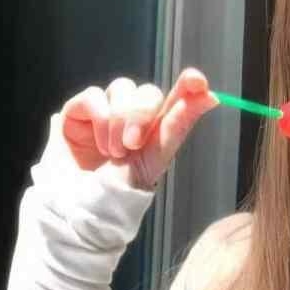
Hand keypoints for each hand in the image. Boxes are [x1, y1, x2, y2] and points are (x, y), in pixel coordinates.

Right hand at [54, 67, 219, 189]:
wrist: (79, 208)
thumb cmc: (118, 192)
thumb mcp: (155, 159)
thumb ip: (179, 124)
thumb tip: (212, 96)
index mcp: (157, 131)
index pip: (177, 99)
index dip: (189, 86)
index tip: (198, 81)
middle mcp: (133, 119)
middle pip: (148, 92)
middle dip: (142, 114)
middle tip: (132, 144)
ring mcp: (105, 113)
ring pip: (123, 88)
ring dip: (119, 121)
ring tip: (113, 152)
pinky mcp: (77, 113)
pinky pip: (94, 96)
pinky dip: (98, 120)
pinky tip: (97, 146)